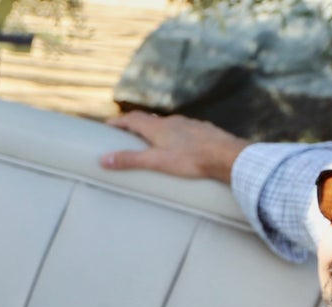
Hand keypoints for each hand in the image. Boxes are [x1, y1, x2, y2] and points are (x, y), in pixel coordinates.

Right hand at [100, 111, 248, 182]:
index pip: (132, 119)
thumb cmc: (191, 159)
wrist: (227, 156)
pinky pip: (182, 131)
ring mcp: (189, 125)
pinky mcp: (202, 131)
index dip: (118, 121)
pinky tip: (177, 147)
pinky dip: (173, 136)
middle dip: (135, 126)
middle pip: (149, 120)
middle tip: (125, 135)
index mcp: (159, 127)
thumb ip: (130, 160)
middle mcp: (173, 121)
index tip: (107, 125)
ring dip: (155, 131)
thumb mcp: (156, 162)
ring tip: (150, 143)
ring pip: (167, 125)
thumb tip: (103, 159)